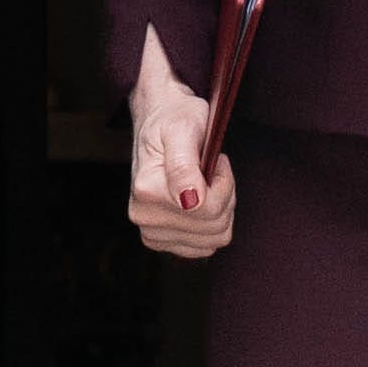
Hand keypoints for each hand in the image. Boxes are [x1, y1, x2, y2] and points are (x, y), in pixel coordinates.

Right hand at [127, 26, 237, 259]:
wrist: (159, 120)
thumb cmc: (175, 119)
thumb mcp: (183, 129)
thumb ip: (184, 165)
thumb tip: (188, 200)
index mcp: (146, 189)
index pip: (207, 208)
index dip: (222, 182)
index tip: (214, 159)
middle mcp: (142, 216)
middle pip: (214, 226)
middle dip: (224, 195)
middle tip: (212, 169)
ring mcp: (151, 232)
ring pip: (214, 239)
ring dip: (221, 209)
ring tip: (207, 183)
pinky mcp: (161, 241)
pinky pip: (205, 247)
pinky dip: (212, 225)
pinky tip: (202, 201)